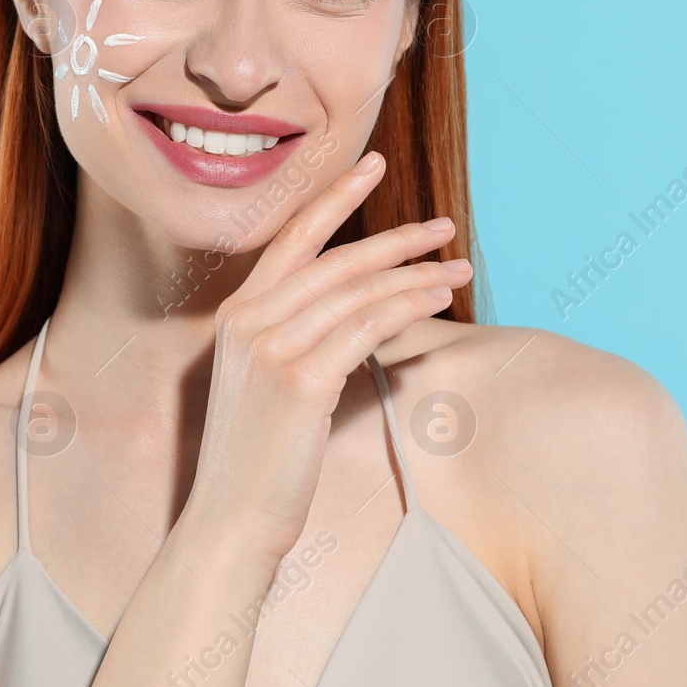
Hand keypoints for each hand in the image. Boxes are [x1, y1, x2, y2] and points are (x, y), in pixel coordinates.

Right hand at [182, 150, 473, 560]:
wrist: (230, 522)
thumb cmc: (258, 460)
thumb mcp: (266, 385)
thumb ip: (297, 338)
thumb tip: (360, 310)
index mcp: (236, 315)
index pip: (292, 238)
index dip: (335, 197)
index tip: (373, 164)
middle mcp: (248, 321)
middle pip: (336, 260)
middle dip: (397, 239)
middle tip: (444, 228)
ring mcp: (270, 348)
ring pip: (356, 291)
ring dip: (414, 275)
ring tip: (457, 269)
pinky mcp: (298, 381)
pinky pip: (364, 328)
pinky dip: (405, 307)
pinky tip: (436, 300)